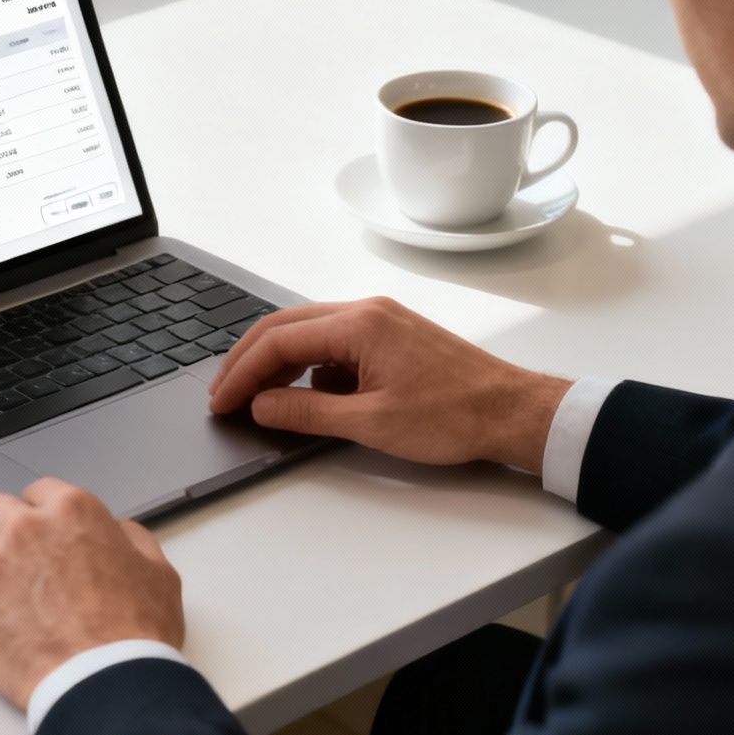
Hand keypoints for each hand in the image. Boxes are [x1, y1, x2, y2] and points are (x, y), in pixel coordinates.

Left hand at [0, 478, 184, 708]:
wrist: (108, 681)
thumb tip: (118, 531)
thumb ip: (133, 540)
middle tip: (6, 555)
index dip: (36, 512)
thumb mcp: (158, 573)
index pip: (37, 491)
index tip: (35, 531)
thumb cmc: (136, 633)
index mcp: (72, 510)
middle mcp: (27, 527)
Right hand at [207, 297, 571, 471]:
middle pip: (286, 327)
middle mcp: (365, 311)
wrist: (512, 411)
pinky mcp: (391, 336)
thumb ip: (308, 413)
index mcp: (359, 324)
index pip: (278, 340)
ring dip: (278, 364)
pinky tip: (307, 399)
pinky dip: (309, 368)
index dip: (242, 373)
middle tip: (224, 395)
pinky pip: (334, 344)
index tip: (221, 402)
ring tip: (257, 400)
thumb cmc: (454, 415)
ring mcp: (380, 321)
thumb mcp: (371, 423)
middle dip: (249, 361)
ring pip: (308, 333)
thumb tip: (262, 406)